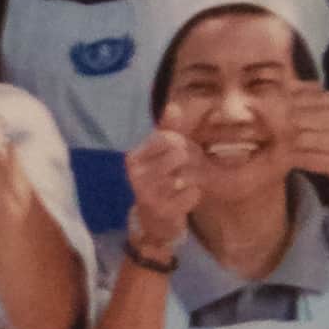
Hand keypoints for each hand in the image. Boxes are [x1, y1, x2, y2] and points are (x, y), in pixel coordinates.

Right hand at [121, 125, 200, 250]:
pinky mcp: (163, 209)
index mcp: (133, 157)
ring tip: (187, 183)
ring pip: (187, 173)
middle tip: (190, 170)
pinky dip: (195, 195)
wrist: (154, 223)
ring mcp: (148, 192)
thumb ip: (167, 130)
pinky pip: (193, 193)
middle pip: (179, 153)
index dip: (183, 144)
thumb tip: (175, 105)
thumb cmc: (159, 183)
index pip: (167, 137)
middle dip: (191, 160)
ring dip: (194, 178)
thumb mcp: (159, 155)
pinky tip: (185, 199)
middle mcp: (136, 173)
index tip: (184, 154)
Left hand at [283, 86, 328, 189]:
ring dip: (291, 143)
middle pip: (298, 117)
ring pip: (301, 138)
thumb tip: (287, 84)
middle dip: (287, 125)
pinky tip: (296, 158)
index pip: (302, 98)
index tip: (286, 115)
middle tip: (283, 131)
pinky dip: (298, 158)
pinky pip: (309, 159)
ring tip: (289, 144)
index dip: (288, 106)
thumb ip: (316, 95)